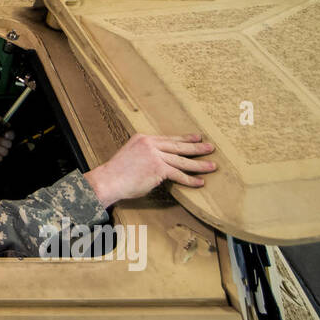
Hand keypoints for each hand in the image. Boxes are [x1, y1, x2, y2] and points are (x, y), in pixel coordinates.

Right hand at [84, 133, 215, 207]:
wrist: (108, 180)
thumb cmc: (116, 173)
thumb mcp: (131, 155)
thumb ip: (146, 155)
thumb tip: (160, 165)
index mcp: (143, 139)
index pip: (168, 139)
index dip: (184, 138)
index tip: (196, 137)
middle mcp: (150, 144)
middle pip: (178, 146)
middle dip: (197, 147)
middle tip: (210, 147)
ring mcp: (155, 156)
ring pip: (182, 160)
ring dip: (199, 164)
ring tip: (212, 166)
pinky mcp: (158, 169)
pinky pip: (178, 174)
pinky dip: (190, 179)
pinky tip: (200, 182)